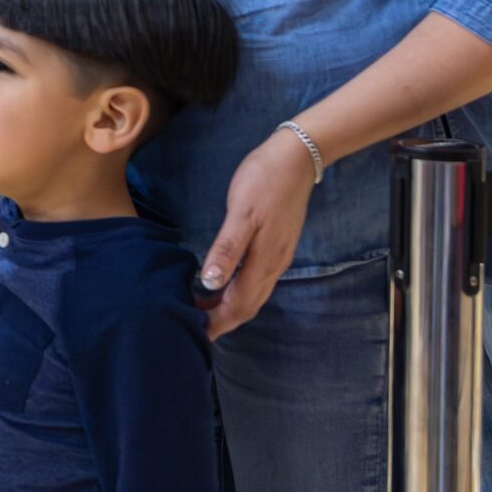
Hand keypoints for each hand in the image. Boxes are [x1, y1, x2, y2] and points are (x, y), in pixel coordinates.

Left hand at [196, 132, 314, 340]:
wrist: (297, 157)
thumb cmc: (264, 181)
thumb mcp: (241, 213)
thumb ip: (227, 250)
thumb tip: (210, 284)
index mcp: (264, 261)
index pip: (238, 305)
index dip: (217, 322)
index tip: (194, 333)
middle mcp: (274, 265)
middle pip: (248, 305)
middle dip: (222, 320)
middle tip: (194, 326)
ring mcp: (278, 256)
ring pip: (254, 294)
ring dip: (230, 306)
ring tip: (203, 308)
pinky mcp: (278, 245)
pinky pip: (258, 280)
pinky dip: (240, 290)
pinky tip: (224, 283)